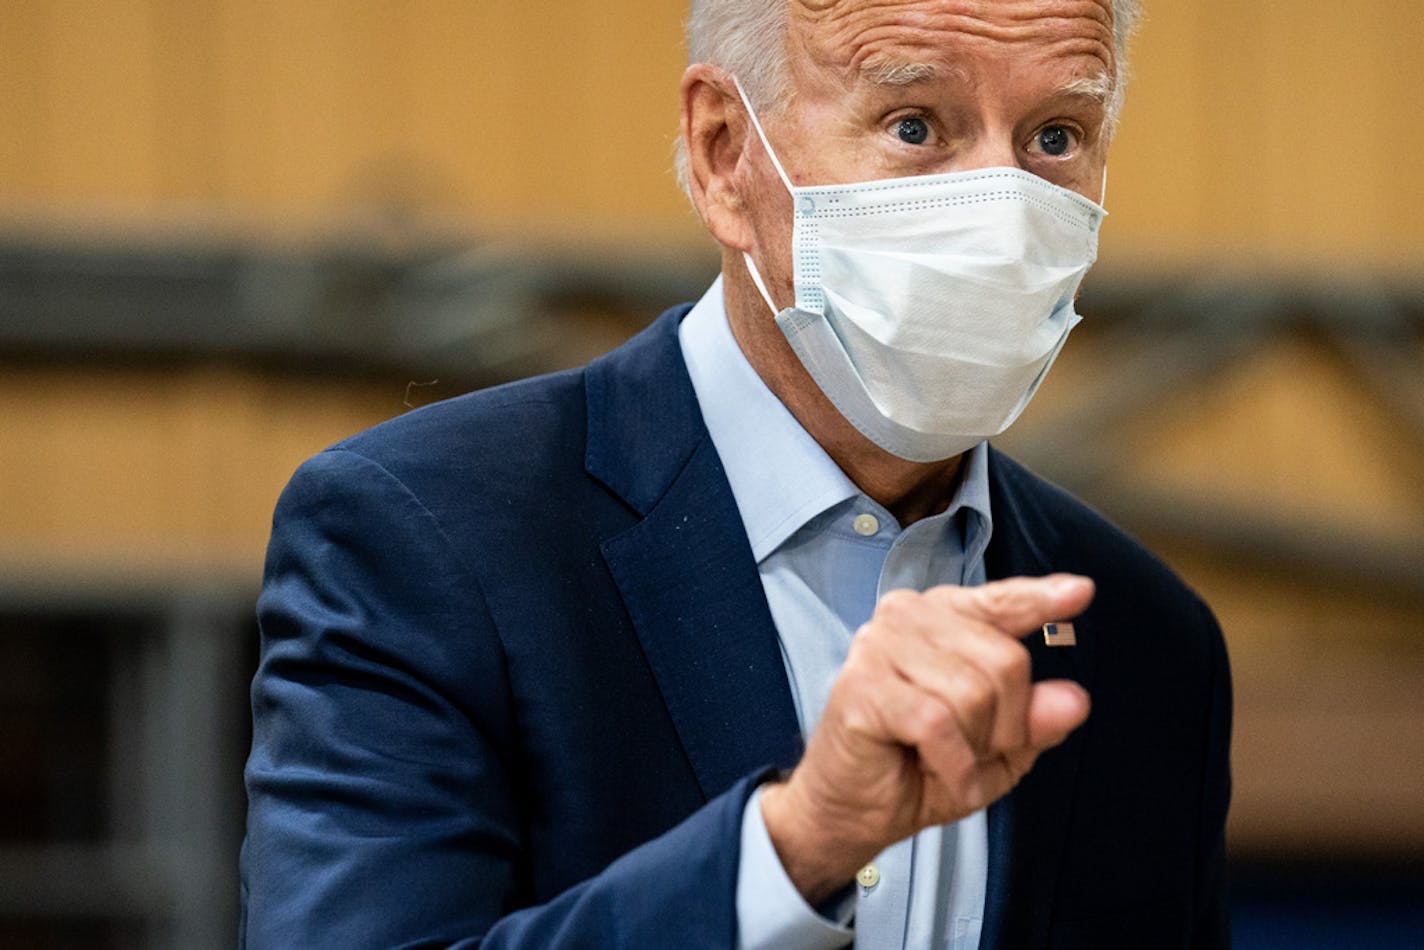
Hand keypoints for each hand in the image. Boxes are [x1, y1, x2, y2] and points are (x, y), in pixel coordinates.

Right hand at [760, 574, 1093, 903]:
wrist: (854, 810)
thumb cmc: (920, 767)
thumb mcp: (998, 749)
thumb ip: (1036, 719)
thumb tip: (1074, 699)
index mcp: (943, 618)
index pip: (1002, 602)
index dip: (1041, 599)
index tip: (1082, 592)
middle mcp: (908, 616)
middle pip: (1006, 661)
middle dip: (1006, 725)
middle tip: (970, 752)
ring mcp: (880, 643)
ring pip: (974, 693)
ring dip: (974, 749)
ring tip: (945, 762)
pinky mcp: (863, 683)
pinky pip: (939, 722)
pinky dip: (953, 764)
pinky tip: (940, 774)